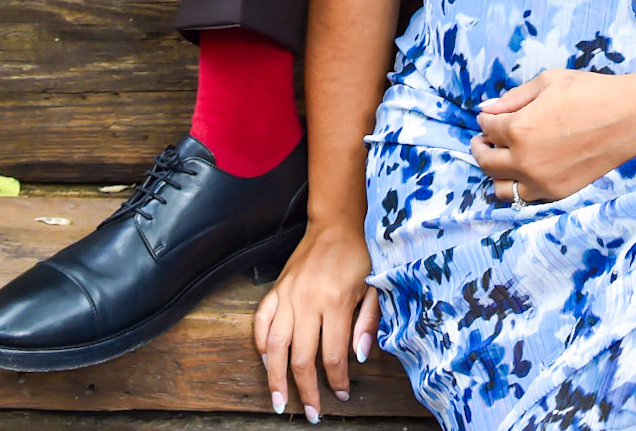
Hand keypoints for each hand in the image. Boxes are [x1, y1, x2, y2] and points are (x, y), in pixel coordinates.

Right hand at [253, 218, 380, 422]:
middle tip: (311, 413)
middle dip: (306, 391)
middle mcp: (307, 301)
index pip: (334, 356)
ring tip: (279, 402)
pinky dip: (260, 344)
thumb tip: (361, 357)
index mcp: (336, 301)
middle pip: (301, 359)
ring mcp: (288, 295)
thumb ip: (368, 322)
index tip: (341, 394)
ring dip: (275, 378)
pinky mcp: (276, 289)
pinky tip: (266, 361)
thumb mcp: (375, 286)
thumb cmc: (359, 255)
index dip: (337, 381)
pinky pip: (261, 322)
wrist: (336, 223)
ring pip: (274, 346)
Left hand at [471, 69, 635, 203]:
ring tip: (501, 158)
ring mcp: (542, 182)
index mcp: (519, 129)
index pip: (487, 128)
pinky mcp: (558, 193)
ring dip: (495, 173)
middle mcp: (525, 160)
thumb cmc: (589, 92)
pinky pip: (526, 198)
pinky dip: (518, 186)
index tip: (490, 116)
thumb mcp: (547, 82)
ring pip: (501, 189)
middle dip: (480, 147)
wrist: (628, 117)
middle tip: (483, 140)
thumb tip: (487, 109)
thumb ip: (513, 97)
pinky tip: (523, 171)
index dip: (485, 120)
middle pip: (486, 161)